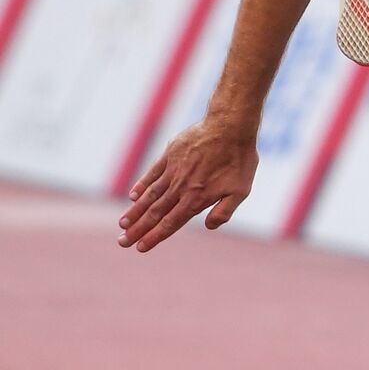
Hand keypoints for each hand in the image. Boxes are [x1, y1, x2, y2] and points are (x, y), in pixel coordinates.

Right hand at [117, 116, 258, 251]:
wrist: (231, 126)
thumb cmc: (239, 160)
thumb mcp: (240, 190)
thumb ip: (224, 211)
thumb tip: (208, 227)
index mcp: (196, 198)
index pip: (170, 223)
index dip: (154, 236)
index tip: (140, 247)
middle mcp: (180, 187)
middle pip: (154, 212)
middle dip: (137, 229)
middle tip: (122, 242)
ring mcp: (173, 170)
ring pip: (149, 195)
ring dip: (135, 211)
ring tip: (122, 224)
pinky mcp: (170, 154)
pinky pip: (152, 173)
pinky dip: (141, 185)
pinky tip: (133, 196)